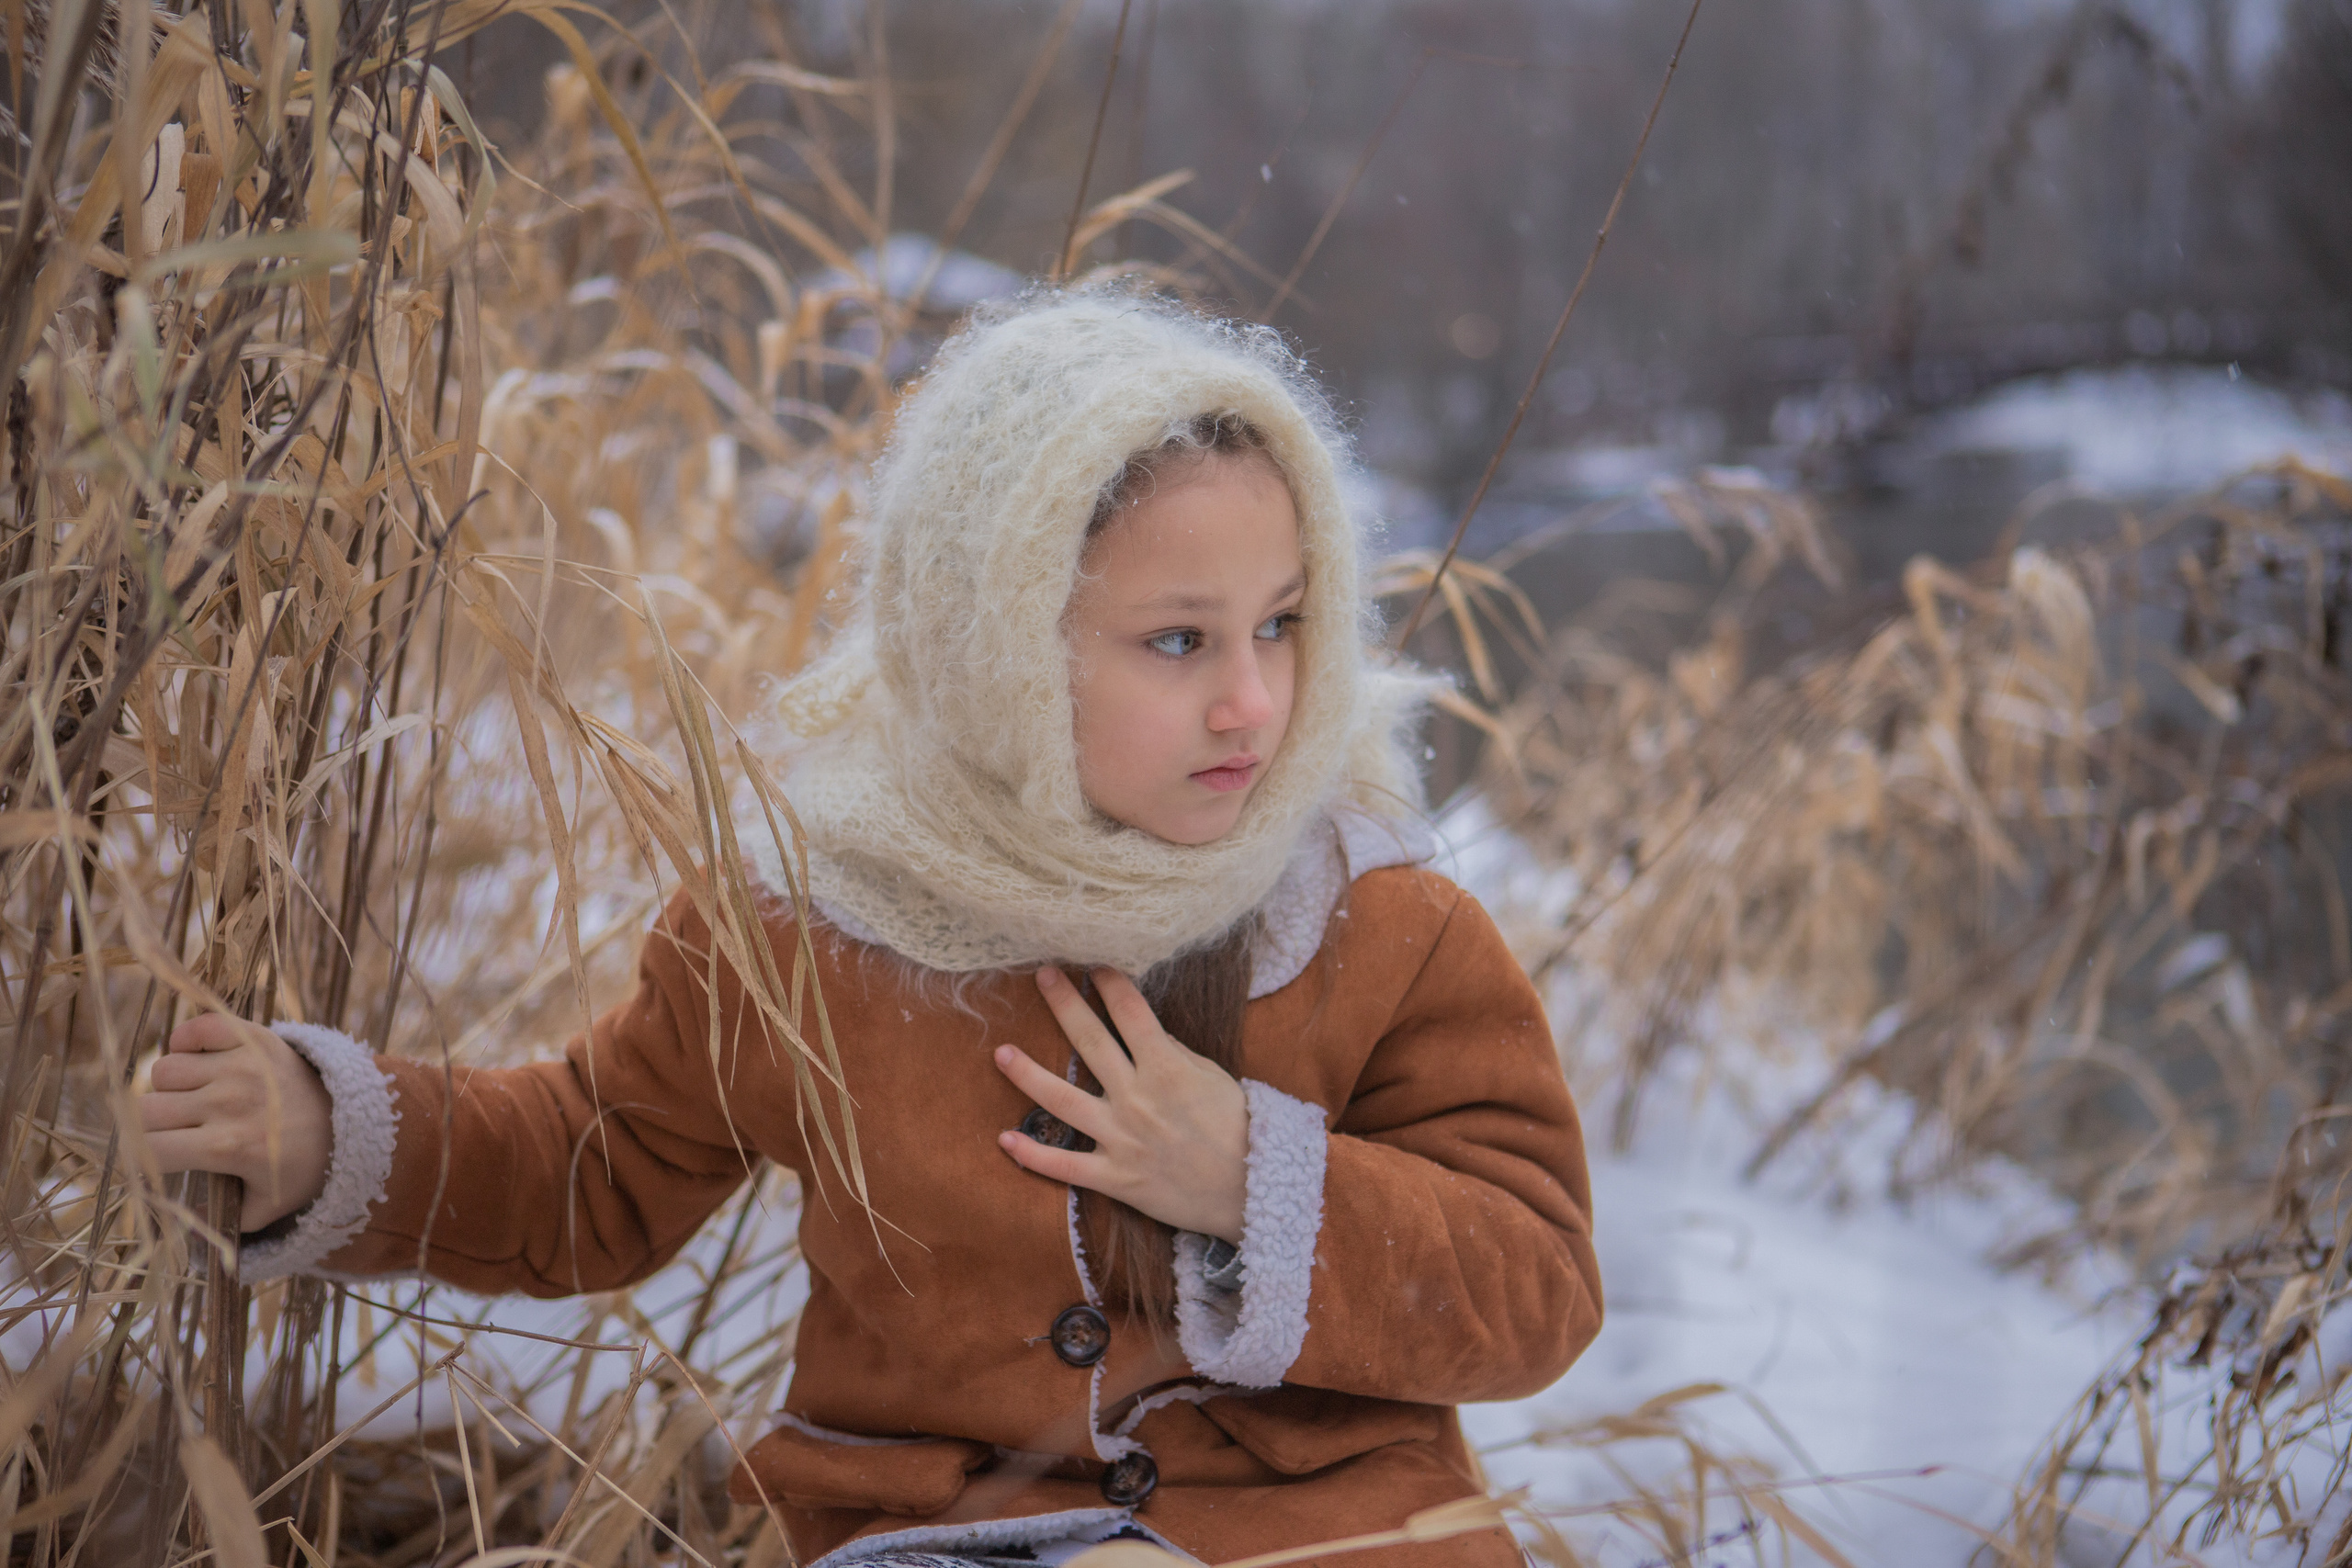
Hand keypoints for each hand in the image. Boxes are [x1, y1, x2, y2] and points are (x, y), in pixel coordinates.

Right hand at [138, 1015, 333, 1230]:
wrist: (350, 1119)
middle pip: (147, 1109)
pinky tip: (200, 1061)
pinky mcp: (253, 1038)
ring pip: (164, 1069)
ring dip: (170, 1086)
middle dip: (151, 1125)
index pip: (148, 1149)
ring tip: (193, 1098)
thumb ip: (218, 1223)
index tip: (151, 1159)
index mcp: (225, 1147)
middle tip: (174, 1131)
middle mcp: (227, 1103)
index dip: (139, 1158)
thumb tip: (179, 1227)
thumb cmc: (303, 1167)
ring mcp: (240, 1066)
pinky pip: (198, 1028)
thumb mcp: (265, 1208)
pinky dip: (188, 1040)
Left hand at [994, 966, 1249, 1242]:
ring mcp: (1122, 1138)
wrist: (1250, 1191)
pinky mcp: (1115, 1177)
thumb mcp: (1212, 1078)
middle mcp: (1137, 1098)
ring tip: (1000, 1052)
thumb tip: (1140, 1031)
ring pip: (1062, 1100)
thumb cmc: (1236, 1127)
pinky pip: (1065, 1166)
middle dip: (1064, 1004)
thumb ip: (1174, 1053)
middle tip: (1042, 975)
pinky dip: (1033, 1156)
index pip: (1130, 1013)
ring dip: (1028, 1074)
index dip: (1110, 983)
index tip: (1092, 963)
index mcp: (1167, 1068)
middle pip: (1090, 1042)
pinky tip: (1005, 1139)